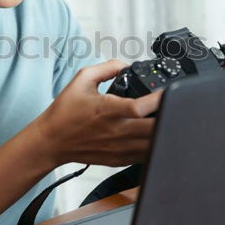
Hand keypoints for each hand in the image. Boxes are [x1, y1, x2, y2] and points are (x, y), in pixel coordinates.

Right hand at [34, 59, 162, 167]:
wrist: (51, 141)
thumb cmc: (64, 112)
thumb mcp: (82, 79)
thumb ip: (107, 67)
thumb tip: (126, 64)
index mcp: (107, 110)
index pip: (139, 107)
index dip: (159, 100)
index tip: (168, 92)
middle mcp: (115, 131)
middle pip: (154, 129)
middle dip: (168, 117)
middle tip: (173, 107)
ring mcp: (119, 148)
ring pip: (154, 145)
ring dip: (163, 132)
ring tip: (164, 120)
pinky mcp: (119, 160)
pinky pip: (146, 156)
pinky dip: (154, 145)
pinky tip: (152, 135)